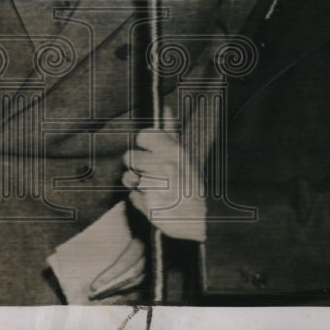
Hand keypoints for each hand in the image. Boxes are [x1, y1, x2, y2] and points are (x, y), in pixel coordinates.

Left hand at [122, 107, 206, 241]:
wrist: (200, 222)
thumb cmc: (190, 185)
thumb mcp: (184, 155)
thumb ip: (170, 131)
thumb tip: (165, 107)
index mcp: (175, 151)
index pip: (142, 135)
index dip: (144, 143)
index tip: (150, 150)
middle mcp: (165, 166)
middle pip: (130, 157)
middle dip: (138, 166)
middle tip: (154, 173)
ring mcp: (156, 186)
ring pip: (129, 177)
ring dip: (137, 184)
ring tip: (156, 188)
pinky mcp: (148, 205)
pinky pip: (132, 196)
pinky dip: (140, 200)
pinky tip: (155, 202)